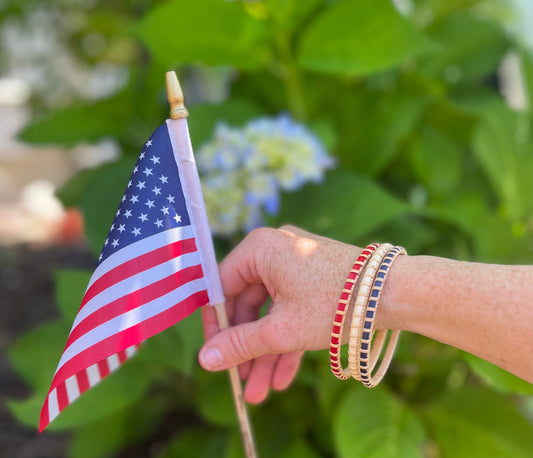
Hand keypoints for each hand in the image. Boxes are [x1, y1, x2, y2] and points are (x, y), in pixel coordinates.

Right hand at [199, 226, 360, 402]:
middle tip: (242, 382)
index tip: (214, 355)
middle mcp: (274, 250)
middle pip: (247, 304)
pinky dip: (287, 339)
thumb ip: (240, 344)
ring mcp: (295, 264)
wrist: (394, 292)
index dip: (216, 325)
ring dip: (267, 351)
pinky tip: (283, 376)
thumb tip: (204, 360)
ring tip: (262, 390)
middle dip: (247, 348)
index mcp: (259, 249)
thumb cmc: (335, 303)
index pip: (221, 287)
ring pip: (270, 312)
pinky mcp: (313, 278)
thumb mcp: (281, 329)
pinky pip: (291, 309)